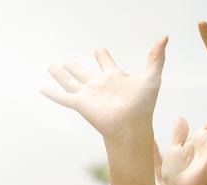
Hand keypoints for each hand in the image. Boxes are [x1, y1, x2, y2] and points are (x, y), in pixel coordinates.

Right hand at [43, 39, 167, 137]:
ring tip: (51, 66)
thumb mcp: (152, 77)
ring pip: (69, 81)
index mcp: (114, 77)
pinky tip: (42, 88)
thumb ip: (156, 58)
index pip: (106, 62)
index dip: (103, 56)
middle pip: (83, 72)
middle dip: (75, 66)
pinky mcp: (80, 104)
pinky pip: (62, 97)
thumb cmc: (143, 105)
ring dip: (60, 74)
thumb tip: (164, 37)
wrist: (131, 125)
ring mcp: (88, 94)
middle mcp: (99, 84)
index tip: (99, 51)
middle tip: (67, 61)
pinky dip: (52, 93)